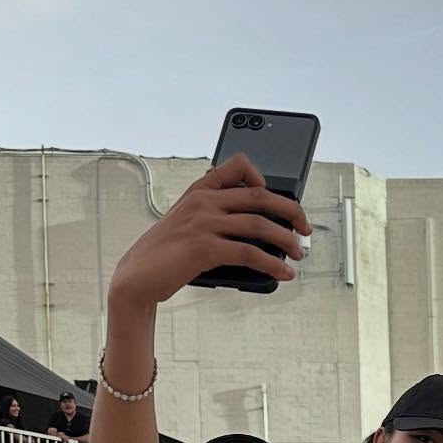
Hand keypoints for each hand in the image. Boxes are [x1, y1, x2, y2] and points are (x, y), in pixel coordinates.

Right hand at [108, 153, 309, 310]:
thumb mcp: (186, 222)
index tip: (276, 197)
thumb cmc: (165, 254)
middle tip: (305, 228)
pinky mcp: (204, 248)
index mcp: (200, 190)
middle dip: (291, 211)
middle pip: (261, 196)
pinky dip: (273, 264)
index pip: (238, 166)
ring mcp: (204, 223)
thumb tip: (258, 230)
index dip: (264, 177)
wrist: (137, 276)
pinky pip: (249, 253)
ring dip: (287, 241)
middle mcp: (203, 201)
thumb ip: (214, 216)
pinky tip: (283, 273)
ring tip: (299, 254)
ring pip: (260, 225)